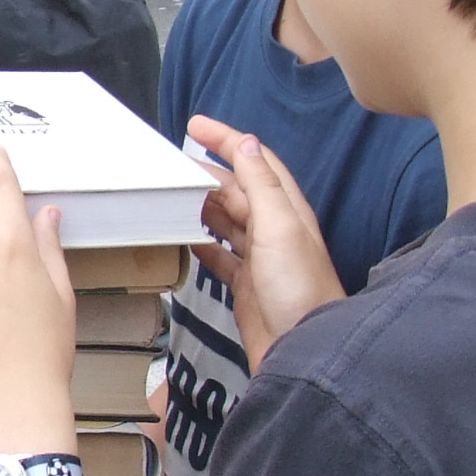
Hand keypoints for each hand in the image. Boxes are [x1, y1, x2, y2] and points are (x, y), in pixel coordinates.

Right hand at [184, 119, 341, 367]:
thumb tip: (246, 142)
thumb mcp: (279, 226)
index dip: (227, 139)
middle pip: (238, 188)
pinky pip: (221, 257)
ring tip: (173, 193)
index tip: (196, 125)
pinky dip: (203, 244)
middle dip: (208, 171)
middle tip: (173, 163)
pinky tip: (187, 240)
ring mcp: (261, 259)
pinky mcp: (247, 287)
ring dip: (202, 203)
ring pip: (227, 220)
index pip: (255, 160)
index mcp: (285, 209)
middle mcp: (275, 230)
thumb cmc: (298, 289)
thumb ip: (261, 183)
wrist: (303, 350)